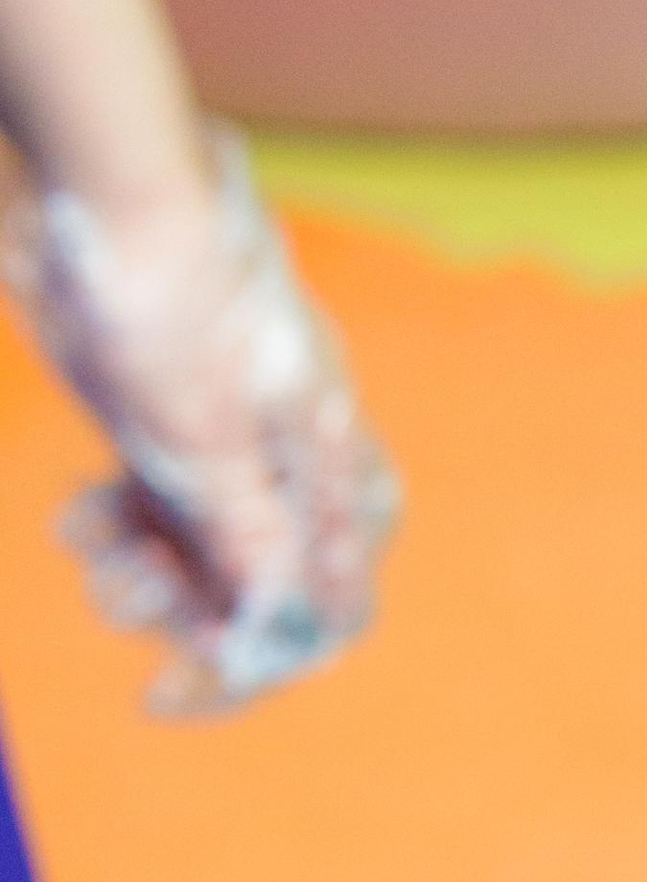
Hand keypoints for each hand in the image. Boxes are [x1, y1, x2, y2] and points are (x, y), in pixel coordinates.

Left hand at [8, 133, 396, 710]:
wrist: (108, 194)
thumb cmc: (171, 306)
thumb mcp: (204, 443)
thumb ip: (250, 543)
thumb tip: (280, 634)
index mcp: (333, 475)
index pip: (323, 614)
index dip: (252, 662)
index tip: (171, 687)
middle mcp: (296, 473)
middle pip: (256, 596)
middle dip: (181, 609)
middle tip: (117, 590)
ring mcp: (238, 451)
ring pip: (199, 558)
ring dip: (138, 570)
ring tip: (89, 538)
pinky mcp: (183, 430)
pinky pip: (159, 514)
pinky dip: (116, 526)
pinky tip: (79, 511)